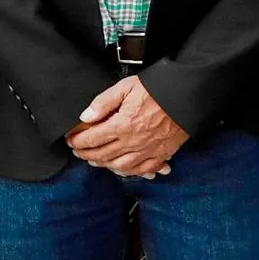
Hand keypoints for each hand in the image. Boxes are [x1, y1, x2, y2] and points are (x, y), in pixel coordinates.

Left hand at [66, 76, 189, 177]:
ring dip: (103, 164)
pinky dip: (129, 172)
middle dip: (86, 153)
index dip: (77, 140)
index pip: (92, 138)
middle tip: (78, 151)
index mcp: (122, 125)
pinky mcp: (161, 154)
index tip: (70, 139)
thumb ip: (104, 102)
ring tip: (95, 160)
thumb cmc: (159, 89)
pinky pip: (141, 170)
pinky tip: (122, 169)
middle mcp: (132, 142)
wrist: (187, 95)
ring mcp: (147, 151)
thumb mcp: (126, 87)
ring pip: (119, 166)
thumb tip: (85, 116)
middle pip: (102, 154)